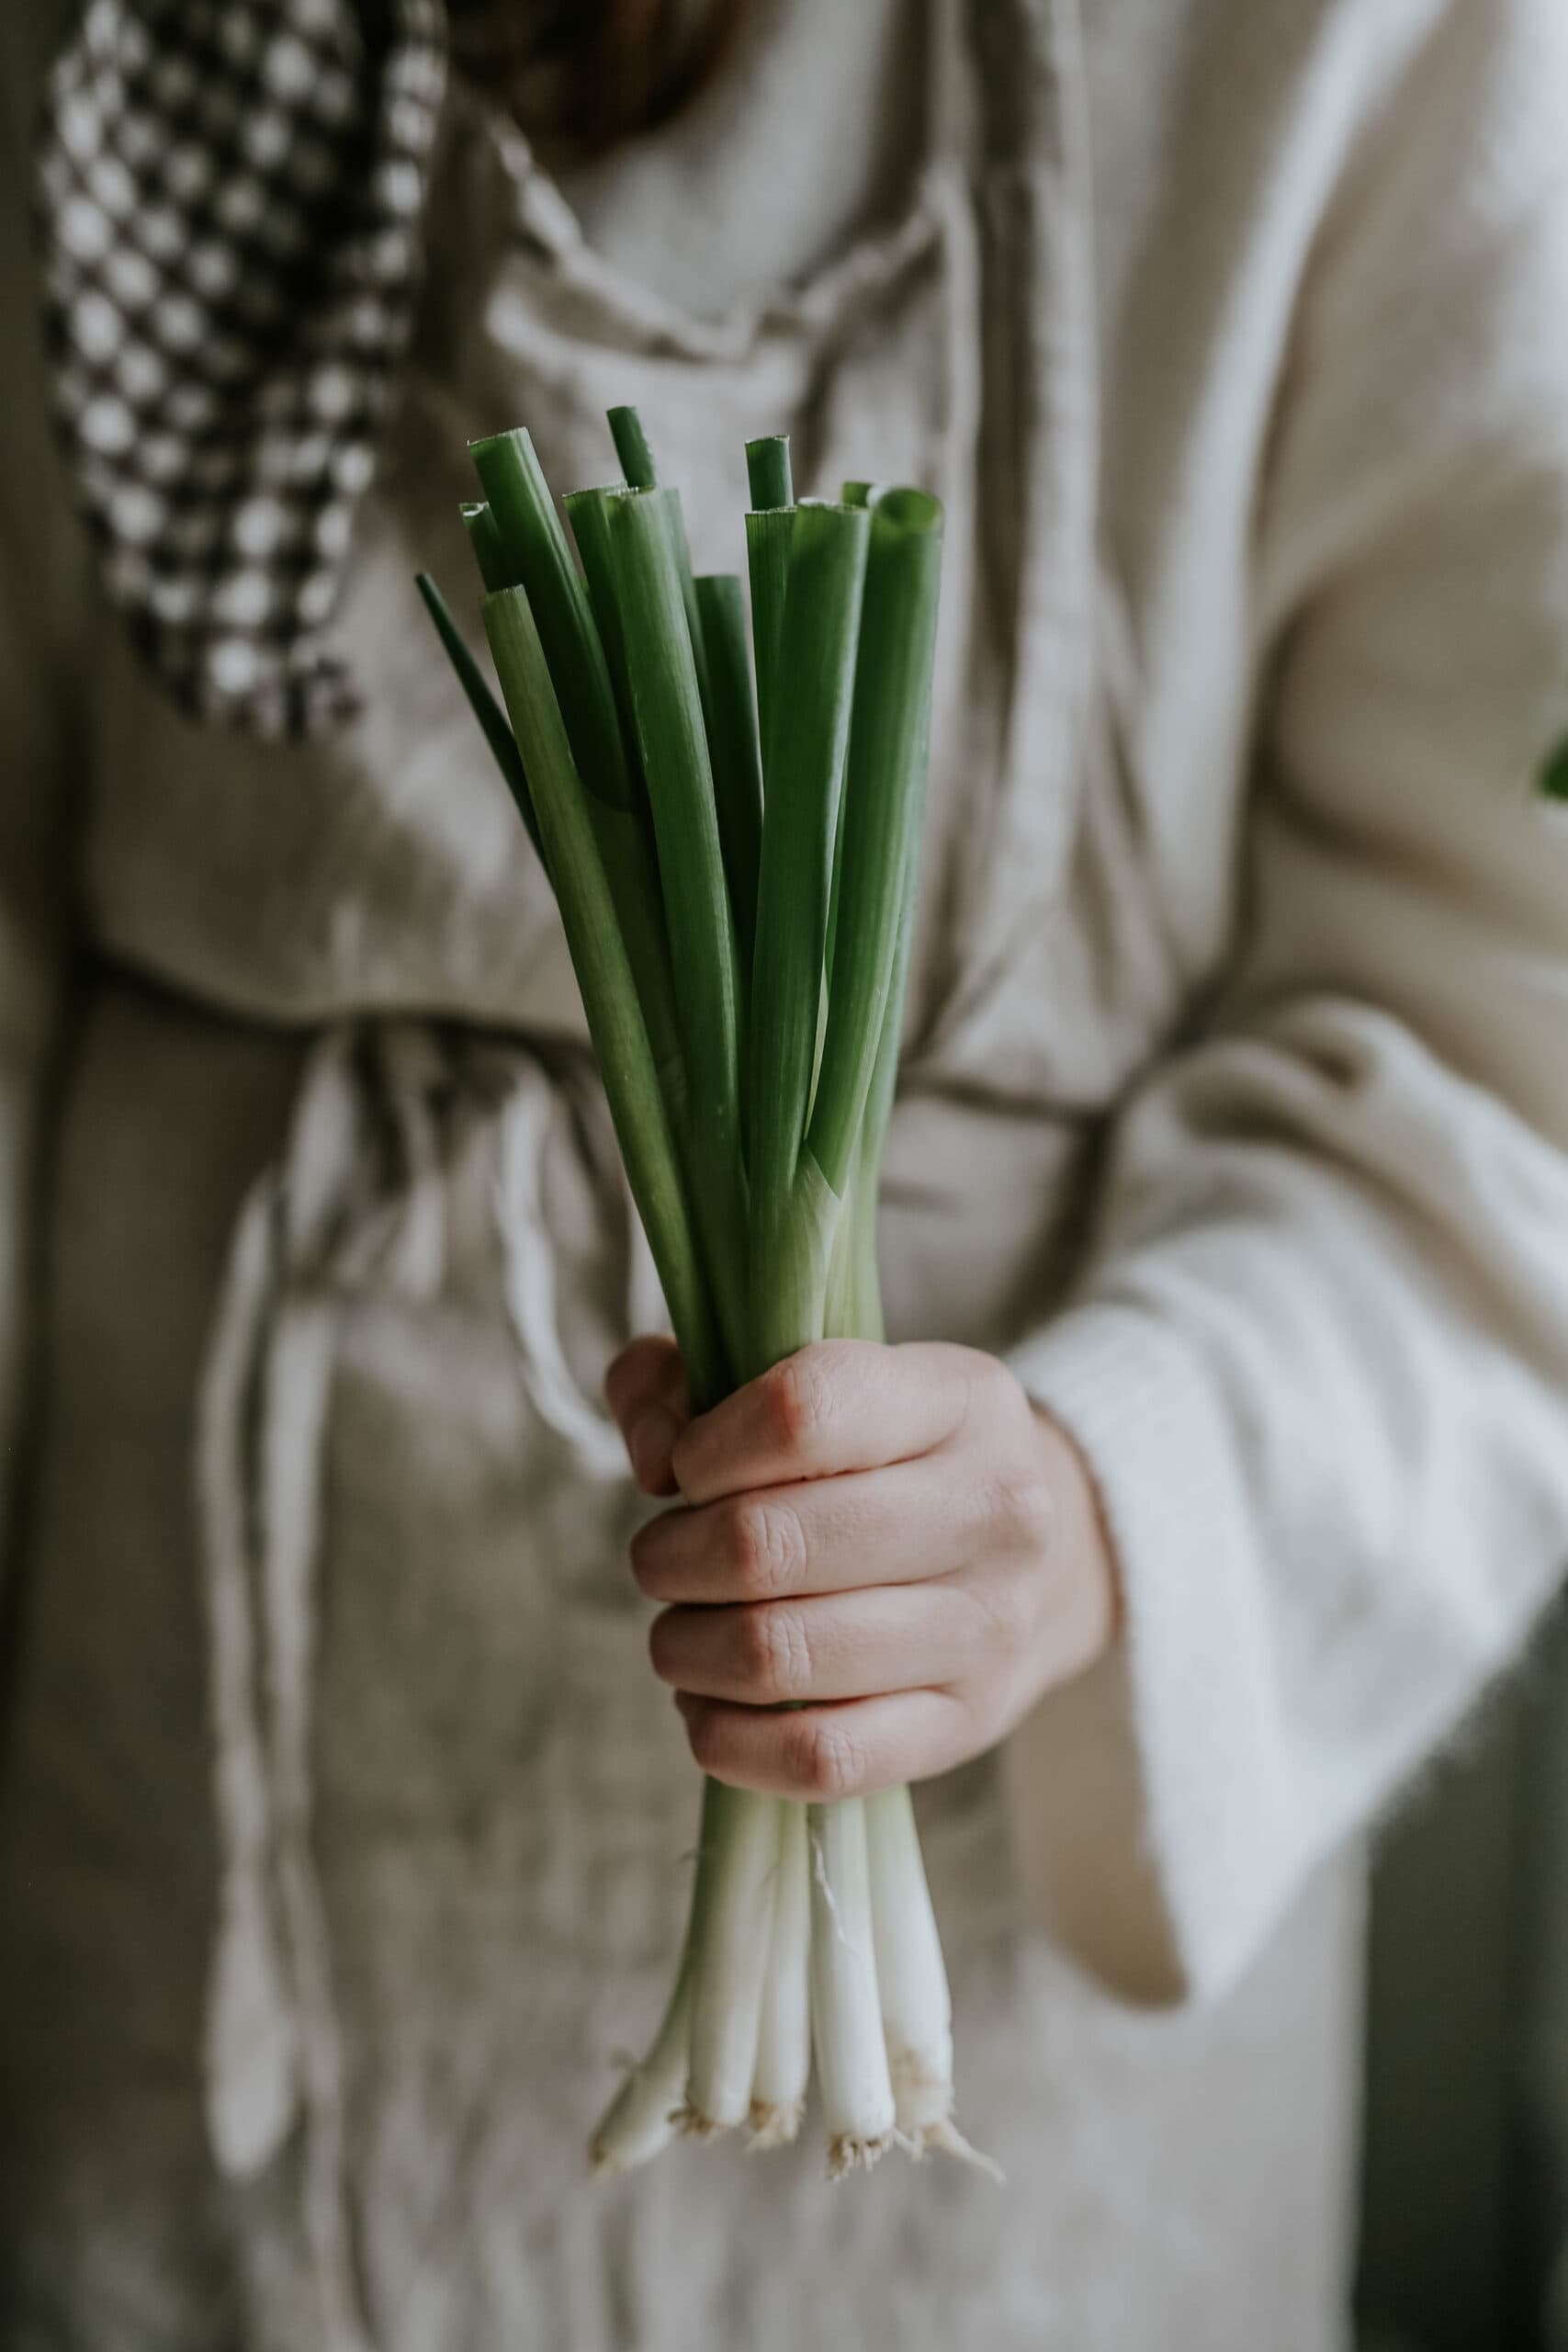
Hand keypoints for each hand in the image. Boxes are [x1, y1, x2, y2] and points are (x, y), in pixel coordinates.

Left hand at [605, 1337, 1118, 1801]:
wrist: (1043, 1557)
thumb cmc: (884, 1458)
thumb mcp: (805, 1374)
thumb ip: (683, 1380)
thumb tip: (652, 1459)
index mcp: (959, 1399)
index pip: (804, 1411)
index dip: (708, 1446)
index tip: (686, 1469)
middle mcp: (993, 1509)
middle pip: (769, 1544)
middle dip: (674, 1558)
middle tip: (664, 1559)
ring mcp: (987, 1627)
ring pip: (780, 1655)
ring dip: (688, 1648)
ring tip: (683, 1630)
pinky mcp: (966, 1724)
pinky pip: (819, 1756)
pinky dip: (730, 1740)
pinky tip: (709, 1704)